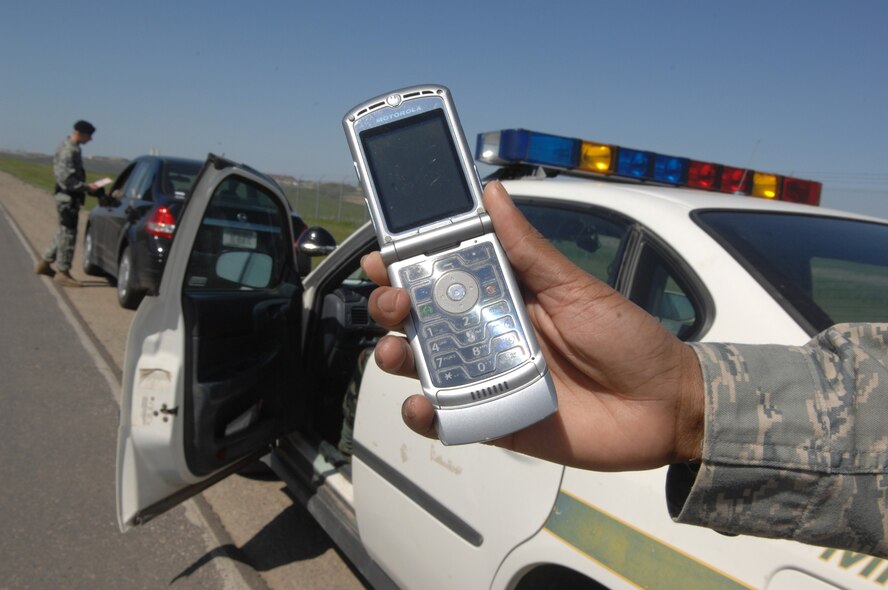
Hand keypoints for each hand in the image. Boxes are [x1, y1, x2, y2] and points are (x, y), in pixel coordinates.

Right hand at [362, 181, 704, 470]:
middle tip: (396, 303)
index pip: (443, 275)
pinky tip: (422, 404)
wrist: (664, 407)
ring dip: (397, 356)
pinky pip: (447, 418)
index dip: (408, 264)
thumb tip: (492, 192)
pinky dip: (425, 414)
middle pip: (422, 319)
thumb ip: (528, 248)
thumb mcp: (575, 287)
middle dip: (394, 307)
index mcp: (505, 296)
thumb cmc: (626, 338)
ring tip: (397, 352)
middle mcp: (488, 335)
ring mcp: (488, 379)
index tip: (383, 256)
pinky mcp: (495, 420)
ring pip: (424, 366)